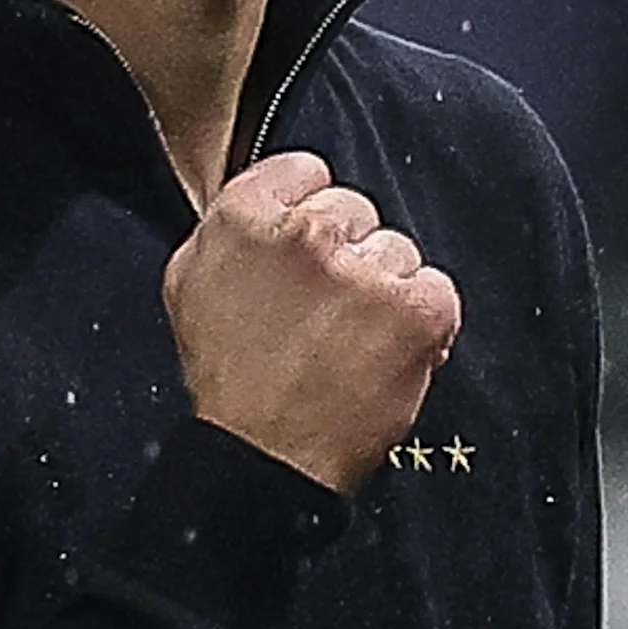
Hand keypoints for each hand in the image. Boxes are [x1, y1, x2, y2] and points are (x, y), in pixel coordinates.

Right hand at [162, 151, 462, 492]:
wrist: (263, 458)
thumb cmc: (230, 381)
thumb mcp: (191, 285)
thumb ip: (226, 230)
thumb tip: (265, 201)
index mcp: (244, 218)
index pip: (305, 170)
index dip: (308, 209)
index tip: (308, 247)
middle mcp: (306, 234)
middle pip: (356, 209)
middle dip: (347, 254)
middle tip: (324, 311)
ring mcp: (365, 271)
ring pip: (398, 251)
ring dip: (384, 291)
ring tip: (352, 341)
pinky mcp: (416, 309)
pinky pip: (437, 289)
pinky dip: (424, 323)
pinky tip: (386, 353)